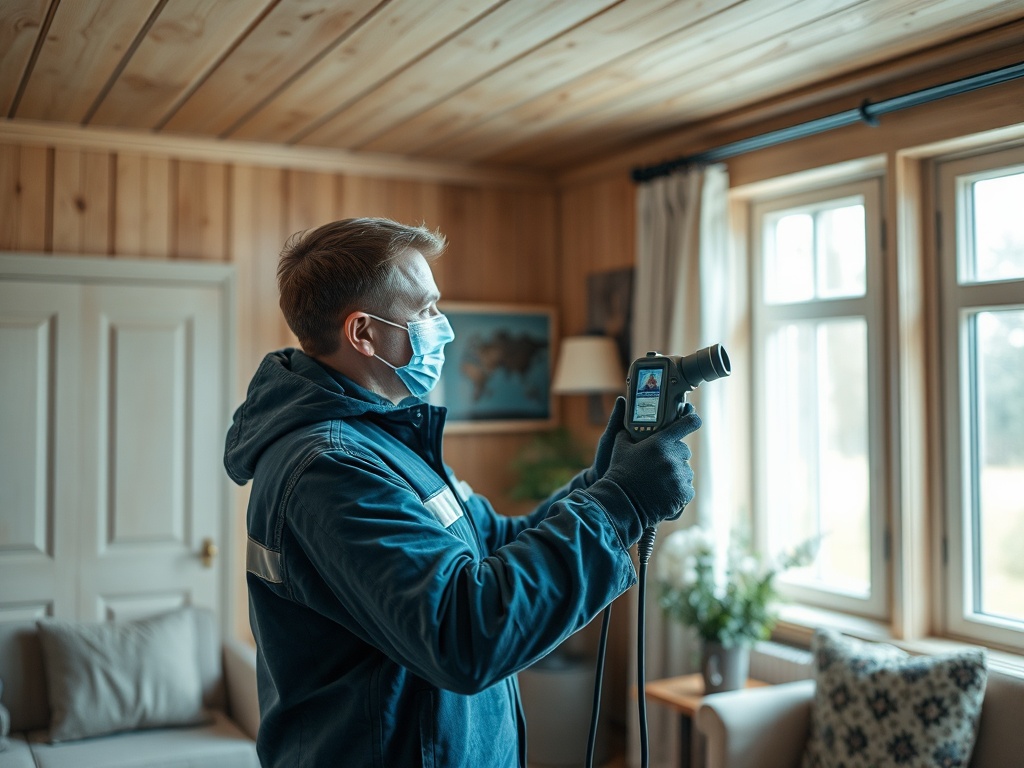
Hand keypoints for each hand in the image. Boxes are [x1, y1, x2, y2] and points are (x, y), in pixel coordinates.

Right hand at [587, 404, 701, 543]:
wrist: (621, 503)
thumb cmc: (619, 473)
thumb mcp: (620, 447)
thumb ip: (628, 433)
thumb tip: (629, 425)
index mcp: (660, 442)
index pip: (687, 424)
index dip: (692, 420)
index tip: (694, 419)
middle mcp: (673, 457)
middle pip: (684, 451)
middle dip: (675, 456)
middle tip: (660, 464)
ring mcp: (679, 476)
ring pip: (686, 471)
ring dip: (677, 474)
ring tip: (659, 482)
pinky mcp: (683, 493)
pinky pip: (688, 488)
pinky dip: (679, 490)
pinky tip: (665, 493)